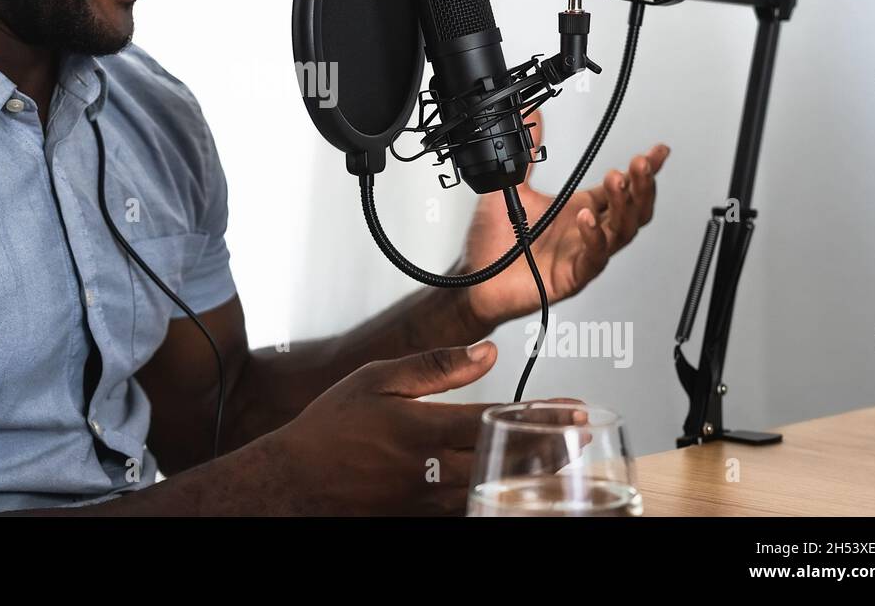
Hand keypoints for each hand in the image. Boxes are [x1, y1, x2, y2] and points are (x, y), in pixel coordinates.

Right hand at [262, 342, 587, 515]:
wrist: (294, 482)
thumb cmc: (331, 428)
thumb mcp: (376, 380)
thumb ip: (433, 367)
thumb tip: (485, 354)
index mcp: (419, 428)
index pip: (495, 420)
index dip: (539, 415)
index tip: (572, 408)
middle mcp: (428, 470)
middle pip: (505, 461)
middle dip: (549, 447)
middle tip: (580, 435)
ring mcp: (425, 502)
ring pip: (494, 492)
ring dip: (532, 477)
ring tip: (561, 463)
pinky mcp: (418, 520)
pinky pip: (467, 512)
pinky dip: (497, 501)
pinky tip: (515, 492)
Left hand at [459, 110, 670, 325]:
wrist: (476, 278)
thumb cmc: (496, 242)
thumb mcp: (509, 186)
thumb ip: (525, 153)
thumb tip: (531, 118)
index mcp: (579, 210)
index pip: (621, 188)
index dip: (643, 171)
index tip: (658, 152)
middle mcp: (586, 232)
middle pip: (632, 210)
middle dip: (641, 185)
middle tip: (640, 163)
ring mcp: (581, 254)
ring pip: (620, 232)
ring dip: (623, 205)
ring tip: (618, 181)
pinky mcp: (571, 276)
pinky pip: (593, 258)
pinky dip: (594, 237)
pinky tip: (587, 218)